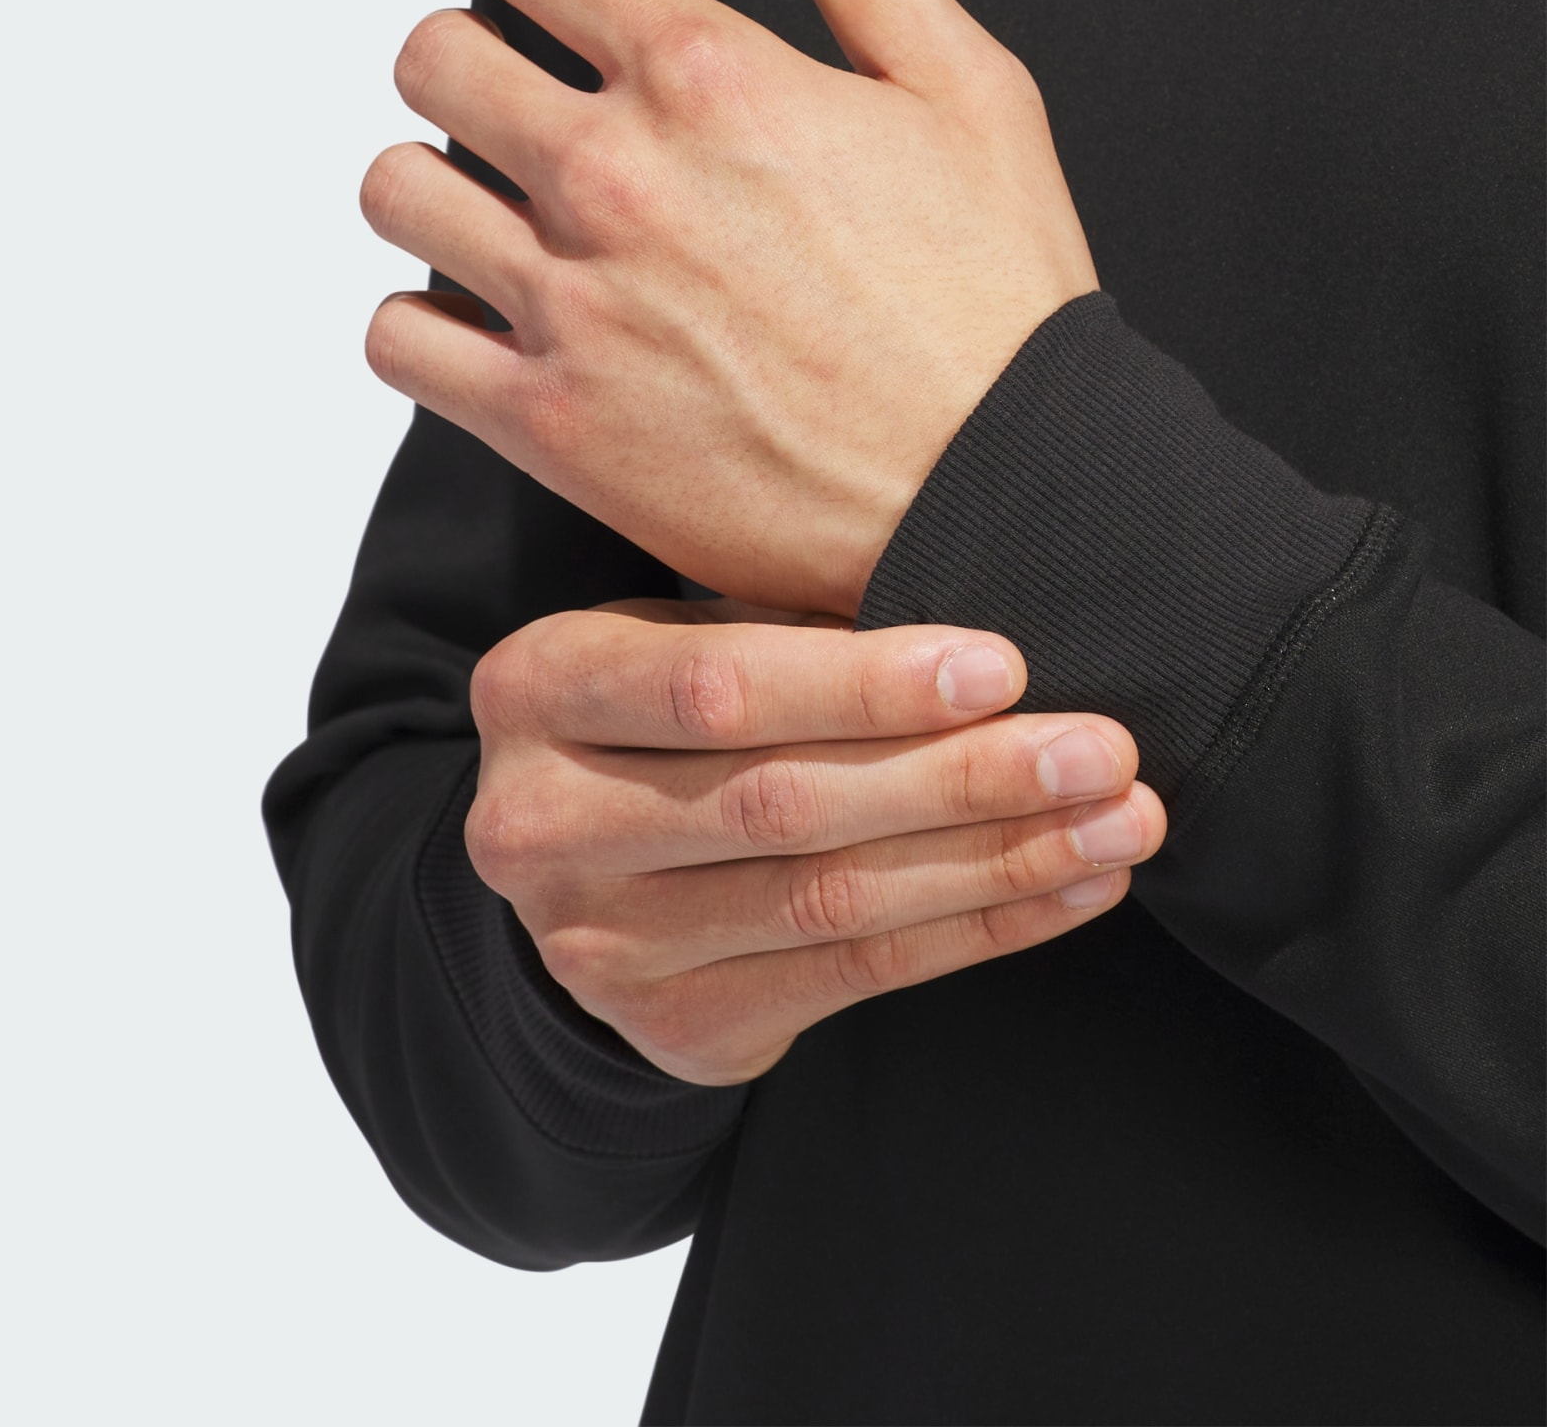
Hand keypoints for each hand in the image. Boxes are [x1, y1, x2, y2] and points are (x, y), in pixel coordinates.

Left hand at [361, 0, 1097, 615]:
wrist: (999, 499)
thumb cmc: (995, 298)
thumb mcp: (963, 84)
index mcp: (708, 74)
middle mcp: (617, 178)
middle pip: (429, 57)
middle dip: (454, 54)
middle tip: (499, 88)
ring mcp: (574, 306)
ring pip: (394, 192)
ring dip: (427, 183)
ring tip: (486, 205)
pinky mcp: (552, 425)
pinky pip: (399, 342)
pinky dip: (418, 322)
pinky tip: (478, 317)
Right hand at [467, 600, 1163, 1085]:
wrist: (574, 870)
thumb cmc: (653, 716)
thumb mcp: (673, 639)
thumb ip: (777, 626)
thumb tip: (976, 638)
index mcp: (535, 689)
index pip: (709, 687)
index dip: (860, 683)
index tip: (1001, 666)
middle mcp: (541, 822)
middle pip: (779, 801)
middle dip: (959, 776)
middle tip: (1097, 749)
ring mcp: (599, 941)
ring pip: (828, 898)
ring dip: (995, 858)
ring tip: (1116, 822)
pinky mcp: (672, 1024)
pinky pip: (854, 976)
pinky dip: (978, 926)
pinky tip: (1069, 887)